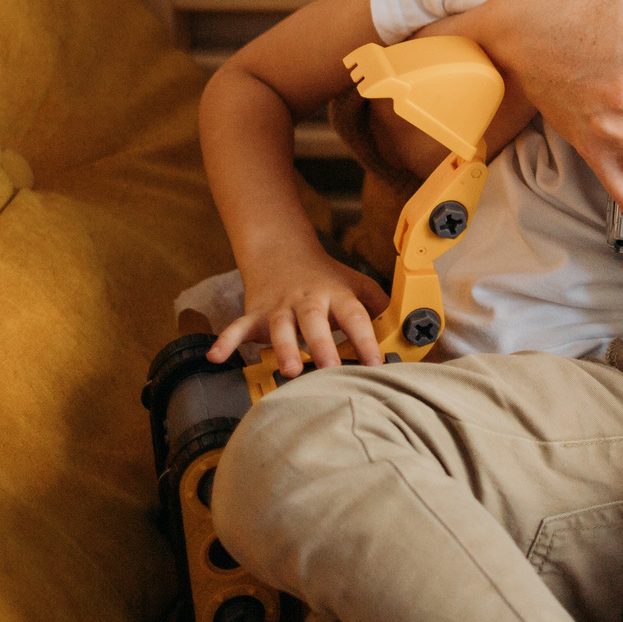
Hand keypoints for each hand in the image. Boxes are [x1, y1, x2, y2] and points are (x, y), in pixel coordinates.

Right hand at [209, 240, 389, 375]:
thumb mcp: (356, 285)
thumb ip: (380, 307)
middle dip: (322, 345)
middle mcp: (308, 300)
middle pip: (315, 321)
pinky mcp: (255, 313)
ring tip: (289, 369)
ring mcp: (279, 307)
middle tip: (330, 368)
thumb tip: (406, 332)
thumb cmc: (326, 277)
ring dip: (283, 347)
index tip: (377, 362)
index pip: (355, 316)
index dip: (367, 339)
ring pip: (280, 326)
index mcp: (336, 294)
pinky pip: (237, 327)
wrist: (282, 252)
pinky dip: (226, 341)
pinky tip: (216, 357)